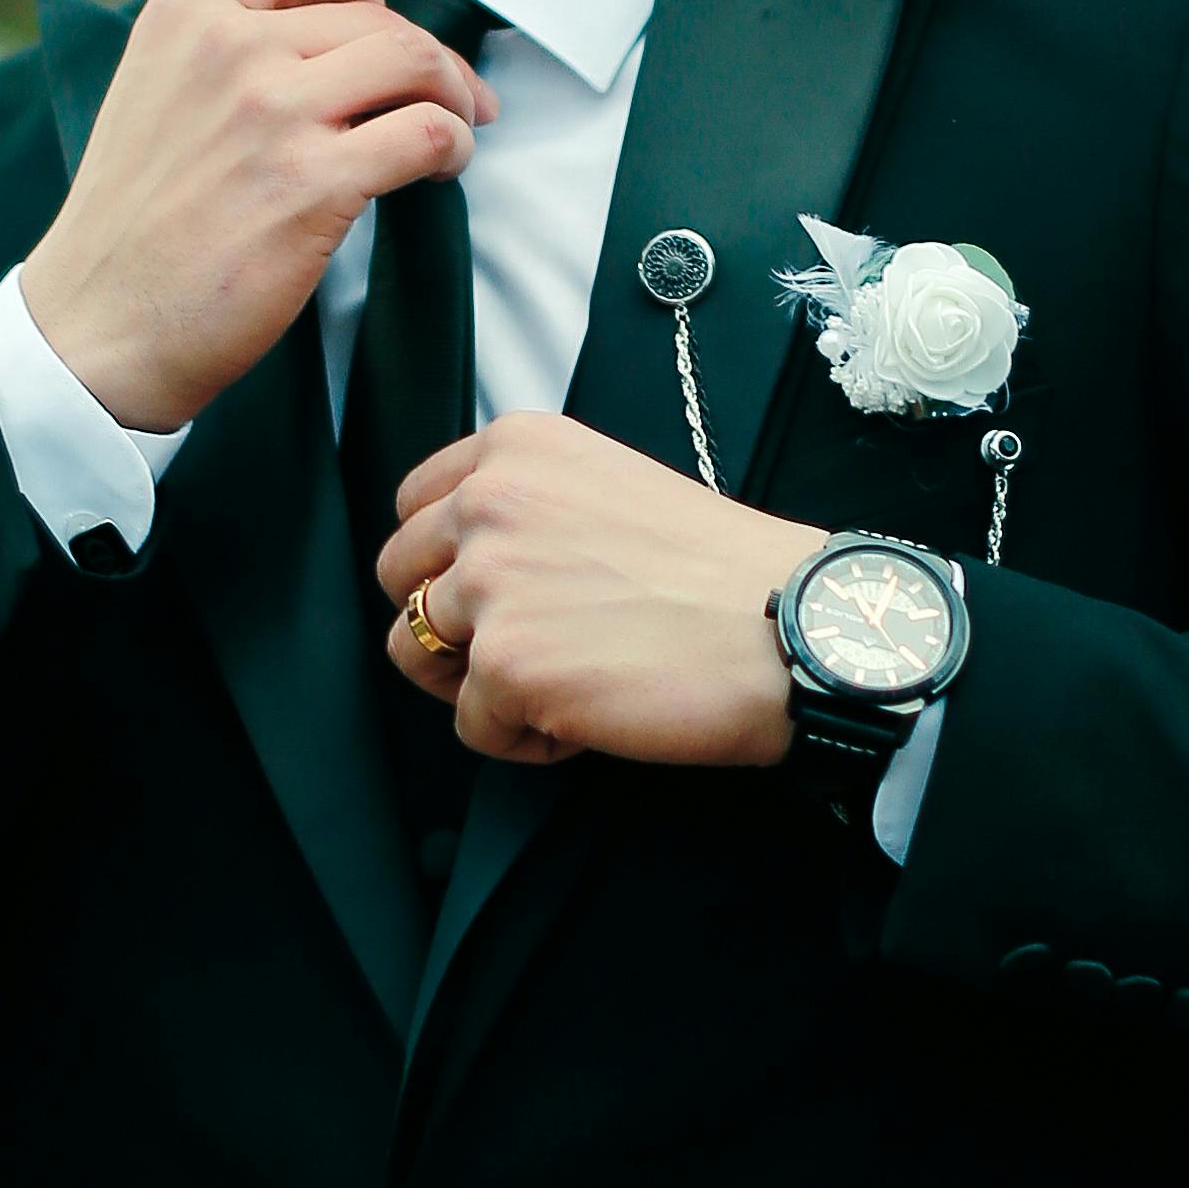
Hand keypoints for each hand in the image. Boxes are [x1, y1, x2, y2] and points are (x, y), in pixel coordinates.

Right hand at [18, 0, 495, 432]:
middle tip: (452, 101)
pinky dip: (455, 147)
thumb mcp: (156, 91)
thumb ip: (227, 47)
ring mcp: (272, 111)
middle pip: (378, 17)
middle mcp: (229, 46)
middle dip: (429, 61)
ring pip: (415, 60)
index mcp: (187, 13)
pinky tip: (440, 172)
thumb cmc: (133, 225)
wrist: (98, 325)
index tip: (383, 38)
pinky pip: (429, 133)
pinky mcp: (313, 183)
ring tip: (454, 135)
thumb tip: (336, 31)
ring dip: (455, 98)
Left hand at [376, 416, 823, 771]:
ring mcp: (490, 583)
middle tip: (522, 649)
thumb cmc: (722, 570)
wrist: (788, 626)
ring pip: (415, 652)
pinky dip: (523, 739)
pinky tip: (587, 719)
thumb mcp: (611, 485)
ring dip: (477, 682)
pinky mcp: (504, 664)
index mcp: (518, 448)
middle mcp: (490, 502)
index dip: (446, 560)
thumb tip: (473, 564)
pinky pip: (471, 726)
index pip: (415, 505)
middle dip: (449, 623)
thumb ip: (532, 505)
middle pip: (400, 578)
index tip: (494, 592)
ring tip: (556, 687)